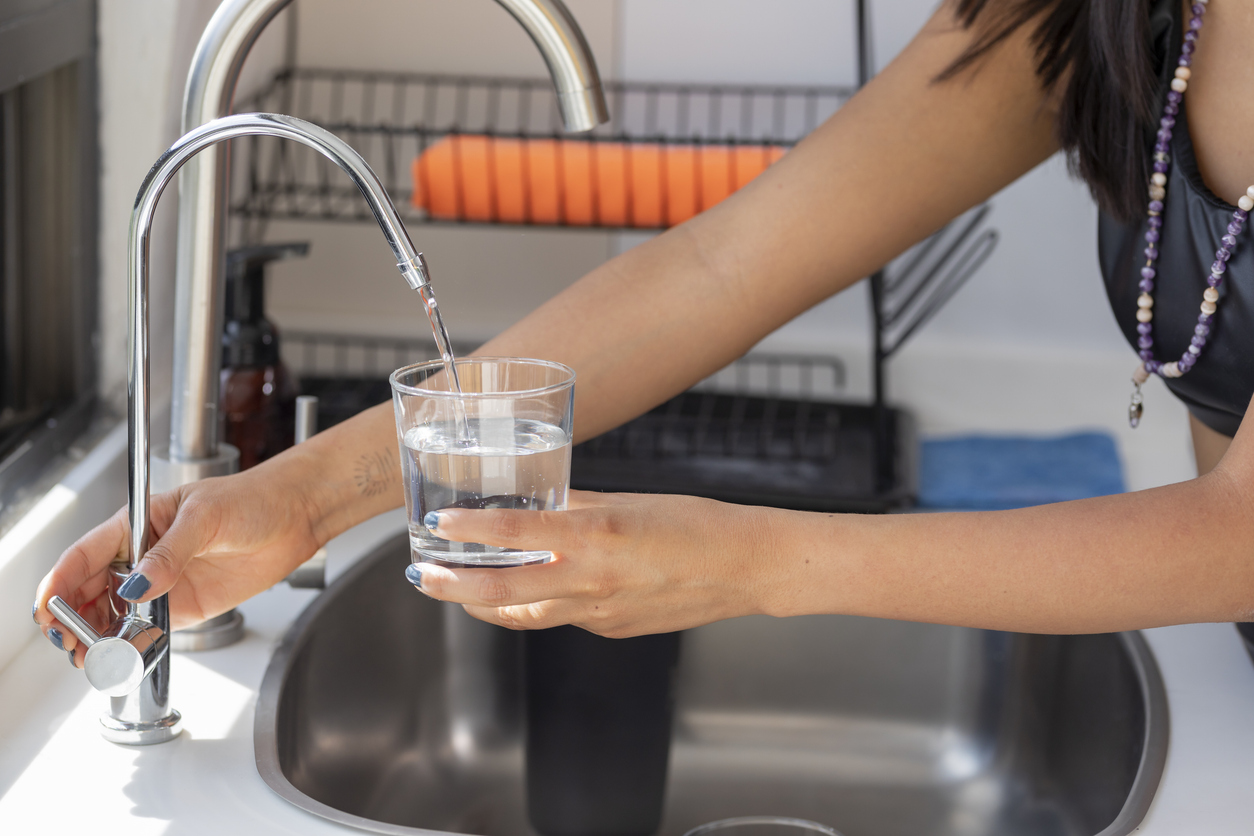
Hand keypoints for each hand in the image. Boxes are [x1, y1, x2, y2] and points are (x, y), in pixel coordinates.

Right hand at [32, 460, 323, 663]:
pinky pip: (146, 630)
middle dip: (72, 619)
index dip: (60, 583)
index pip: (83, 556)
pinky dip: (130, 646)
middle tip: (71, 642)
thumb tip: (138, 585)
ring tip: (92, 657)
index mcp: (137, 524)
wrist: (295, 516)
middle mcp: (143, 557)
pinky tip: (124, 656)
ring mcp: (161, 584)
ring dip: (97, 637)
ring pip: (112, 616)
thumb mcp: (206, 517)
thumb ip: (171, 553)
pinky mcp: (183, 606)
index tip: (49, 608)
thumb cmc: (252, 499)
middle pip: (89, 591)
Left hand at [409, 490, 778, 636]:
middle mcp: (593, 579)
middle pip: (504, 591)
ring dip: (485, 602)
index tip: (439, 523)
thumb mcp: (629, 502)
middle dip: (454, 586)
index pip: (517, 531)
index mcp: (598, 535)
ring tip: (456, 589)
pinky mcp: (611, 629)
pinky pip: (561, 618)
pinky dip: (535, 604)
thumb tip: (542, 502)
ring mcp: (600, 612)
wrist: (743, 568)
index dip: (471, 529)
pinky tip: (526, 590)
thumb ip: (578, 504)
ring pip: (526, 613)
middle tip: (423, 576)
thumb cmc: (695, 525)